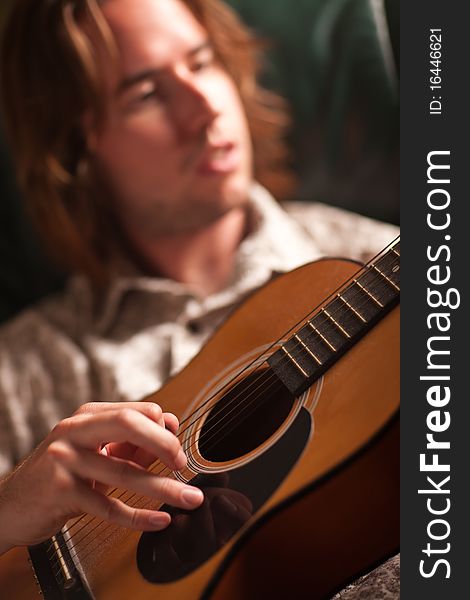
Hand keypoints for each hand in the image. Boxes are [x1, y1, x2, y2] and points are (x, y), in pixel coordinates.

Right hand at [0, 402, 203, 553]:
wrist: (9, 505)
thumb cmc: (58, 475)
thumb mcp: (93, 452)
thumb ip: (130, 442)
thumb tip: (170, 428)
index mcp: (87, 417)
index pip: (136, 411)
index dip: (163, 428)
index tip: (179, 446)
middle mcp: (74, 432)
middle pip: (129, 425)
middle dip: (164, 445)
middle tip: (183, 465)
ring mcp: (65, 461)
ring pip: (123, 471)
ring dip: (163, 487)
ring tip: (188, 497)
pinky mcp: (61, 493)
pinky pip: (108, 506)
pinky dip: (138, 516)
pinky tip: (159, 520)